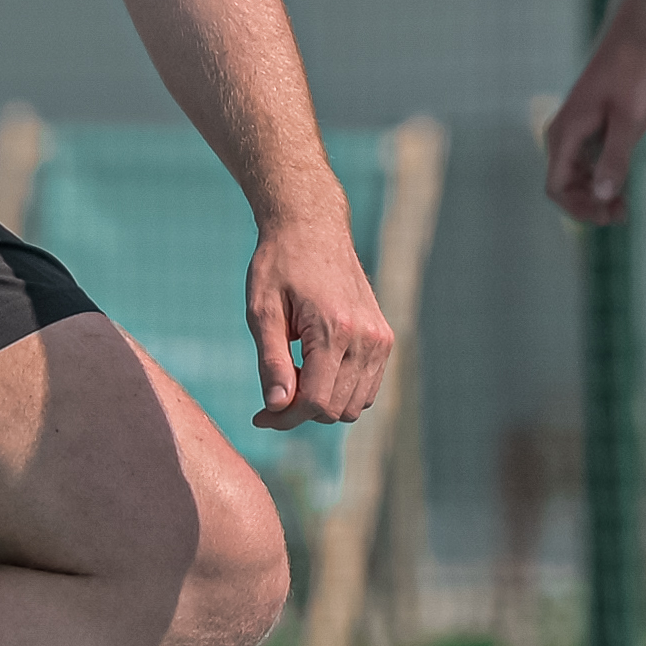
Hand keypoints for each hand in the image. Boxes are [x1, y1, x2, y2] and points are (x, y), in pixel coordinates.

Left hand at [245, 214, 394, 429]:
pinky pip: (366, 387)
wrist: (313, 228)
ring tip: (294, 373)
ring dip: (323, 402)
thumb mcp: (262, 311)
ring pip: (355, 405)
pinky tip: (314, 368)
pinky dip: (341, 390)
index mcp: (336, 330)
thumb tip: (277, 406)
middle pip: (336, 409)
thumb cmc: (279, 265)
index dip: (285, 418)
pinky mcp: (384, 338)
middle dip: (301, 412)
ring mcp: (380, 339)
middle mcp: (367, 338)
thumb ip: (271, 361)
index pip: (316, 402)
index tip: (260, 416)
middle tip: (273, 391)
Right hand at [542, 28, 645, 224]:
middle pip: (564, 184)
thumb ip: (615, 161)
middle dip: (589, 204)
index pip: (556, 186)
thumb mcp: (629, 123)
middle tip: (622, 214)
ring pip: (576, 174)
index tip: (607, 216)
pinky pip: (586, 160)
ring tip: (624, 206)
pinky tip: (623, 182)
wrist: (635, 41)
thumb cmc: (632, 77)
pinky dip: (601, 176)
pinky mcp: (587, 125)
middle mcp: (563, 134)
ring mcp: (574, 129)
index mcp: (565, 134)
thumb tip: (602, 197)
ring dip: (596, 193)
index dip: (578, 208)